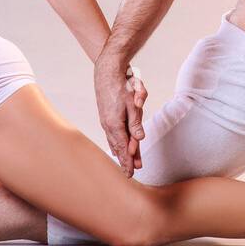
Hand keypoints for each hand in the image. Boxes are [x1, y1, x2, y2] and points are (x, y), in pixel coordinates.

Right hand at [94, 51, 146, 176]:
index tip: (131, 172)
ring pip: (114, 140)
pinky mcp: (106, 116)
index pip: (123, 147)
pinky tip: (115, 146)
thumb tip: (139, 138)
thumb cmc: (122, 86)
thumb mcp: (133, 103)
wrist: (106, 72)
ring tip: (125, 162)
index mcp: (115, 124)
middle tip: (130, 173)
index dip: (128, 160)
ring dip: (120, 151)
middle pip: (118, 146)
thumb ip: (135, 122)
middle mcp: (108, 125)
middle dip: (125, 159)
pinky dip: (114, 142)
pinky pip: (111, 133)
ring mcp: (106, 121)